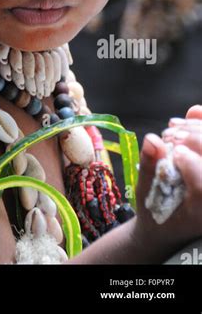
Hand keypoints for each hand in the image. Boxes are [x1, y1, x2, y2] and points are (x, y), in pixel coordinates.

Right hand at [133, 105, 201, 257]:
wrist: (166, 225)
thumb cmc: (154, 212)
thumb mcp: (144, 193)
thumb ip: (149, 167)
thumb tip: (152, 140)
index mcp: (199, 212)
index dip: (192, 164)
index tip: (173, 150)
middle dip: (195, 139)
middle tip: (170, 135)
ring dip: (198, 129)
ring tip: (174, 127)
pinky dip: (201, 124)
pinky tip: (190, 115)